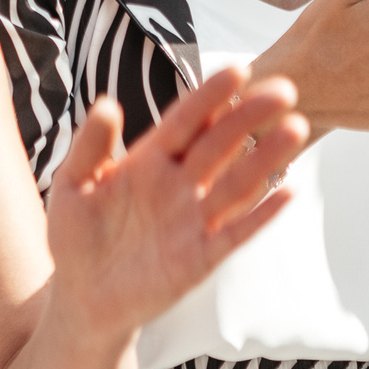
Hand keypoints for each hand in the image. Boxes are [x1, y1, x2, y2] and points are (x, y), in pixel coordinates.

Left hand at [44, 68, 308, 343]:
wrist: (82, 299)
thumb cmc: (76, 238)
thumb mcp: (72, 187)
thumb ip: (89, 147)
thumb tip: (107, 102)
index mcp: (149, 160)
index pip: (186, 120)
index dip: (210, 96)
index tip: (237, 69)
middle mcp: (179, 184)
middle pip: (220, 143)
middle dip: (250, 116)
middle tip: (283, 88)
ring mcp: (194, 219)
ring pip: (237, 182)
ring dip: (266, 158)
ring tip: (295, 129)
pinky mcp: (202, 257)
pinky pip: (238, 231)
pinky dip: (263, 213)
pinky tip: (288, 191)